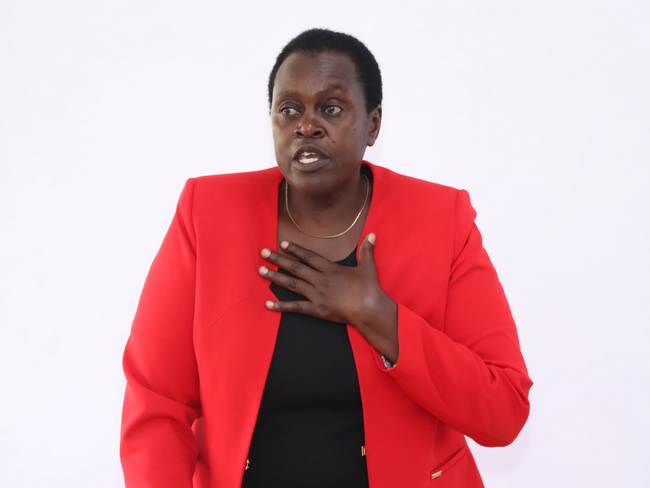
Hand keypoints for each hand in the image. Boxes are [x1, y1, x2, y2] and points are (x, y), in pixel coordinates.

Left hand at [257, 233, 398, 361]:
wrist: (369, 309)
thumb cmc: (369, 289)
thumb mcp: (368, 267)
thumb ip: (366, 251)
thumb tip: (372, 235)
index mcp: (330, 269)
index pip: (309, 257)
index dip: (295, 250)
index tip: (283, 244)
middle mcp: (320, 280)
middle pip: (295, 267)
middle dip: (278, 259)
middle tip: (263, 252)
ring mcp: (317, 295)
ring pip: (292, 284)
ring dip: (275, 277)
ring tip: (261, 271)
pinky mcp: (317, 310)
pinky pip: (296, 307)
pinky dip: (281, 305)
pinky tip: (268, 303)